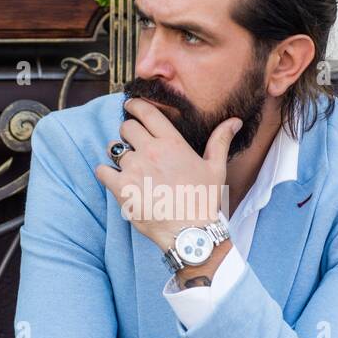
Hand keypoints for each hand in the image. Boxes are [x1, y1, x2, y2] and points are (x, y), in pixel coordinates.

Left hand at [93, 97, 241, 249]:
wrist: (190, 232)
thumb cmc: (204, 200)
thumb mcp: (216, 168)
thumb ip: (220, 140)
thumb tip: (234, 121)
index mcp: (172, 143)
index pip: (146, 112)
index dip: (135, 105)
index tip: (130, 106)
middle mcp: (151, 151)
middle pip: (126, 127)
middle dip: (128, 132)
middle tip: (133, 143)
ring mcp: (134, 169)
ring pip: (113, 149)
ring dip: (118, 154)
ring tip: (127, 165)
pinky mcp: (121, 188)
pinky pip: (102, 171)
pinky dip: (105, 173)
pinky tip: (114, 178)